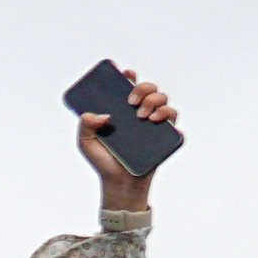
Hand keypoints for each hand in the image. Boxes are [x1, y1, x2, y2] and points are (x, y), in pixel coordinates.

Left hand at [81, 67, 178, 196]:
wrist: (119, 185)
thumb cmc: (104, 163)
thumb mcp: (86, 144)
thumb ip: (84, 127)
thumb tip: (97, 114)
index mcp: (122, 111)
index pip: (128, 87)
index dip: (128, 76)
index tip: (125, 73)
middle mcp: (140, 113)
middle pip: (149, 89)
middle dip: (143, 88)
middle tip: (131, 102)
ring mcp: (154, 124)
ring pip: (163, 100)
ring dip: (155, 100)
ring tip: (142, 115)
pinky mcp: (165, 136)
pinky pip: (173, 119)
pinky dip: (167, 114)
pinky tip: (155, 119)